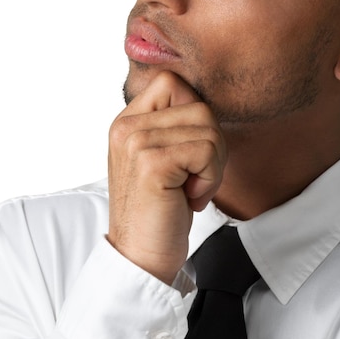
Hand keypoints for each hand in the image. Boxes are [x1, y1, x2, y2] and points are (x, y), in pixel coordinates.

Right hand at [107, 71, 226, 283]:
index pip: (173, 82)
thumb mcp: (162, 157)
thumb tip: (206, 101)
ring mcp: (136, 142)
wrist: (141, 256)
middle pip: (200, 106)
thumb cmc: (160, 209)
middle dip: (212, 146)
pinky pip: (207, 150)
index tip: (188, 154)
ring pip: (209, 129)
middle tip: (193, 178)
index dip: (195, 116)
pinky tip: (189, 198)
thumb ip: (175, 125)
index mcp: (127, 120)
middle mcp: (127, 125)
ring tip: (190, 189)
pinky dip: (210, 178)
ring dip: (212, 166)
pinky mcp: (152, 163)